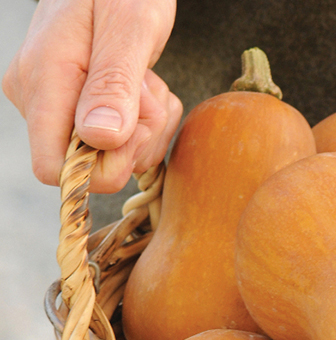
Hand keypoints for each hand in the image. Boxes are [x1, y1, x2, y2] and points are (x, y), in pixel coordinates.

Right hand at [3, 0, 179, 193]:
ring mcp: (58, 104)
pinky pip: (122, 140)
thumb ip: (113, 84)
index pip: (56, 168)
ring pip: (114, 155)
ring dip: (147, 126)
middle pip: (94, 166)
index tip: (134, 129)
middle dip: (136, 139)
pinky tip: (145, 84)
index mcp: (42, 82)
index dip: (102, 167)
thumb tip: (99, 138)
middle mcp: (40, 100)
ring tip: (146, 79)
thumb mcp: (129, 28)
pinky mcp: (78, 107)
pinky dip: (146, 120)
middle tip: (148, 92)